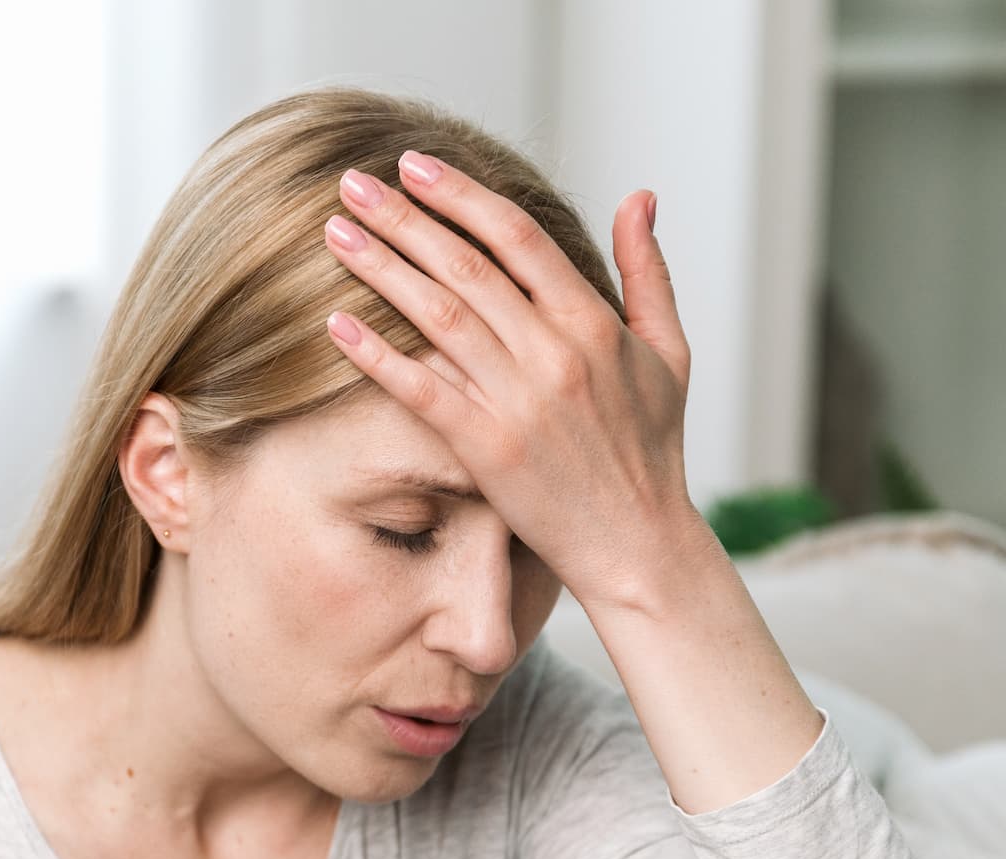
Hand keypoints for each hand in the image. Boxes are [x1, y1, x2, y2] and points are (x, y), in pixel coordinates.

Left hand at [322, 150, 697, 611]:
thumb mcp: (669, 351)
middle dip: (404, 219)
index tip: (415, 166)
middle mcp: (555, 355)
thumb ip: (649, 271)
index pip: (518, 237)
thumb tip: (639, 196)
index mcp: (594, 324)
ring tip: (335, 234)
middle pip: (466, 266)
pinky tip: (338, 324)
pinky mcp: (490, 450)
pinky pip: (422, 392)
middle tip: (352, 184)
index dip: (462, 196)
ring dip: (381, 270)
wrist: (638, 544)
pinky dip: (378, 355)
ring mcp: (520, 403)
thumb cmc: (653, 449)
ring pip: (438, 318)